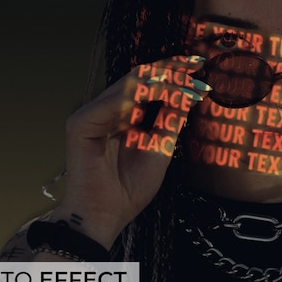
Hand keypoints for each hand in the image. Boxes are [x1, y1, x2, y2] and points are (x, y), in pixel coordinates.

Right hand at [52, 55, 209, 248]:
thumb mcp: (160, 148)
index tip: (200, 67)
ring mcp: (91, 114)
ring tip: (189, 83)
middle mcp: (105, 109)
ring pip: (130, 84)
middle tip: (198, 65)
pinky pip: (114, 101)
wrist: (106, 217)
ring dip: (163, 81)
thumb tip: (190, 93)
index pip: (148, 83)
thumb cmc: (129, 188)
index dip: (173, 72)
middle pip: (139, 76)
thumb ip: (170, 119)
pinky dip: (141, 94)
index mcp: (122, 114)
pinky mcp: (81, 123)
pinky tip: (165, 91)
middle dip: (171, 69)